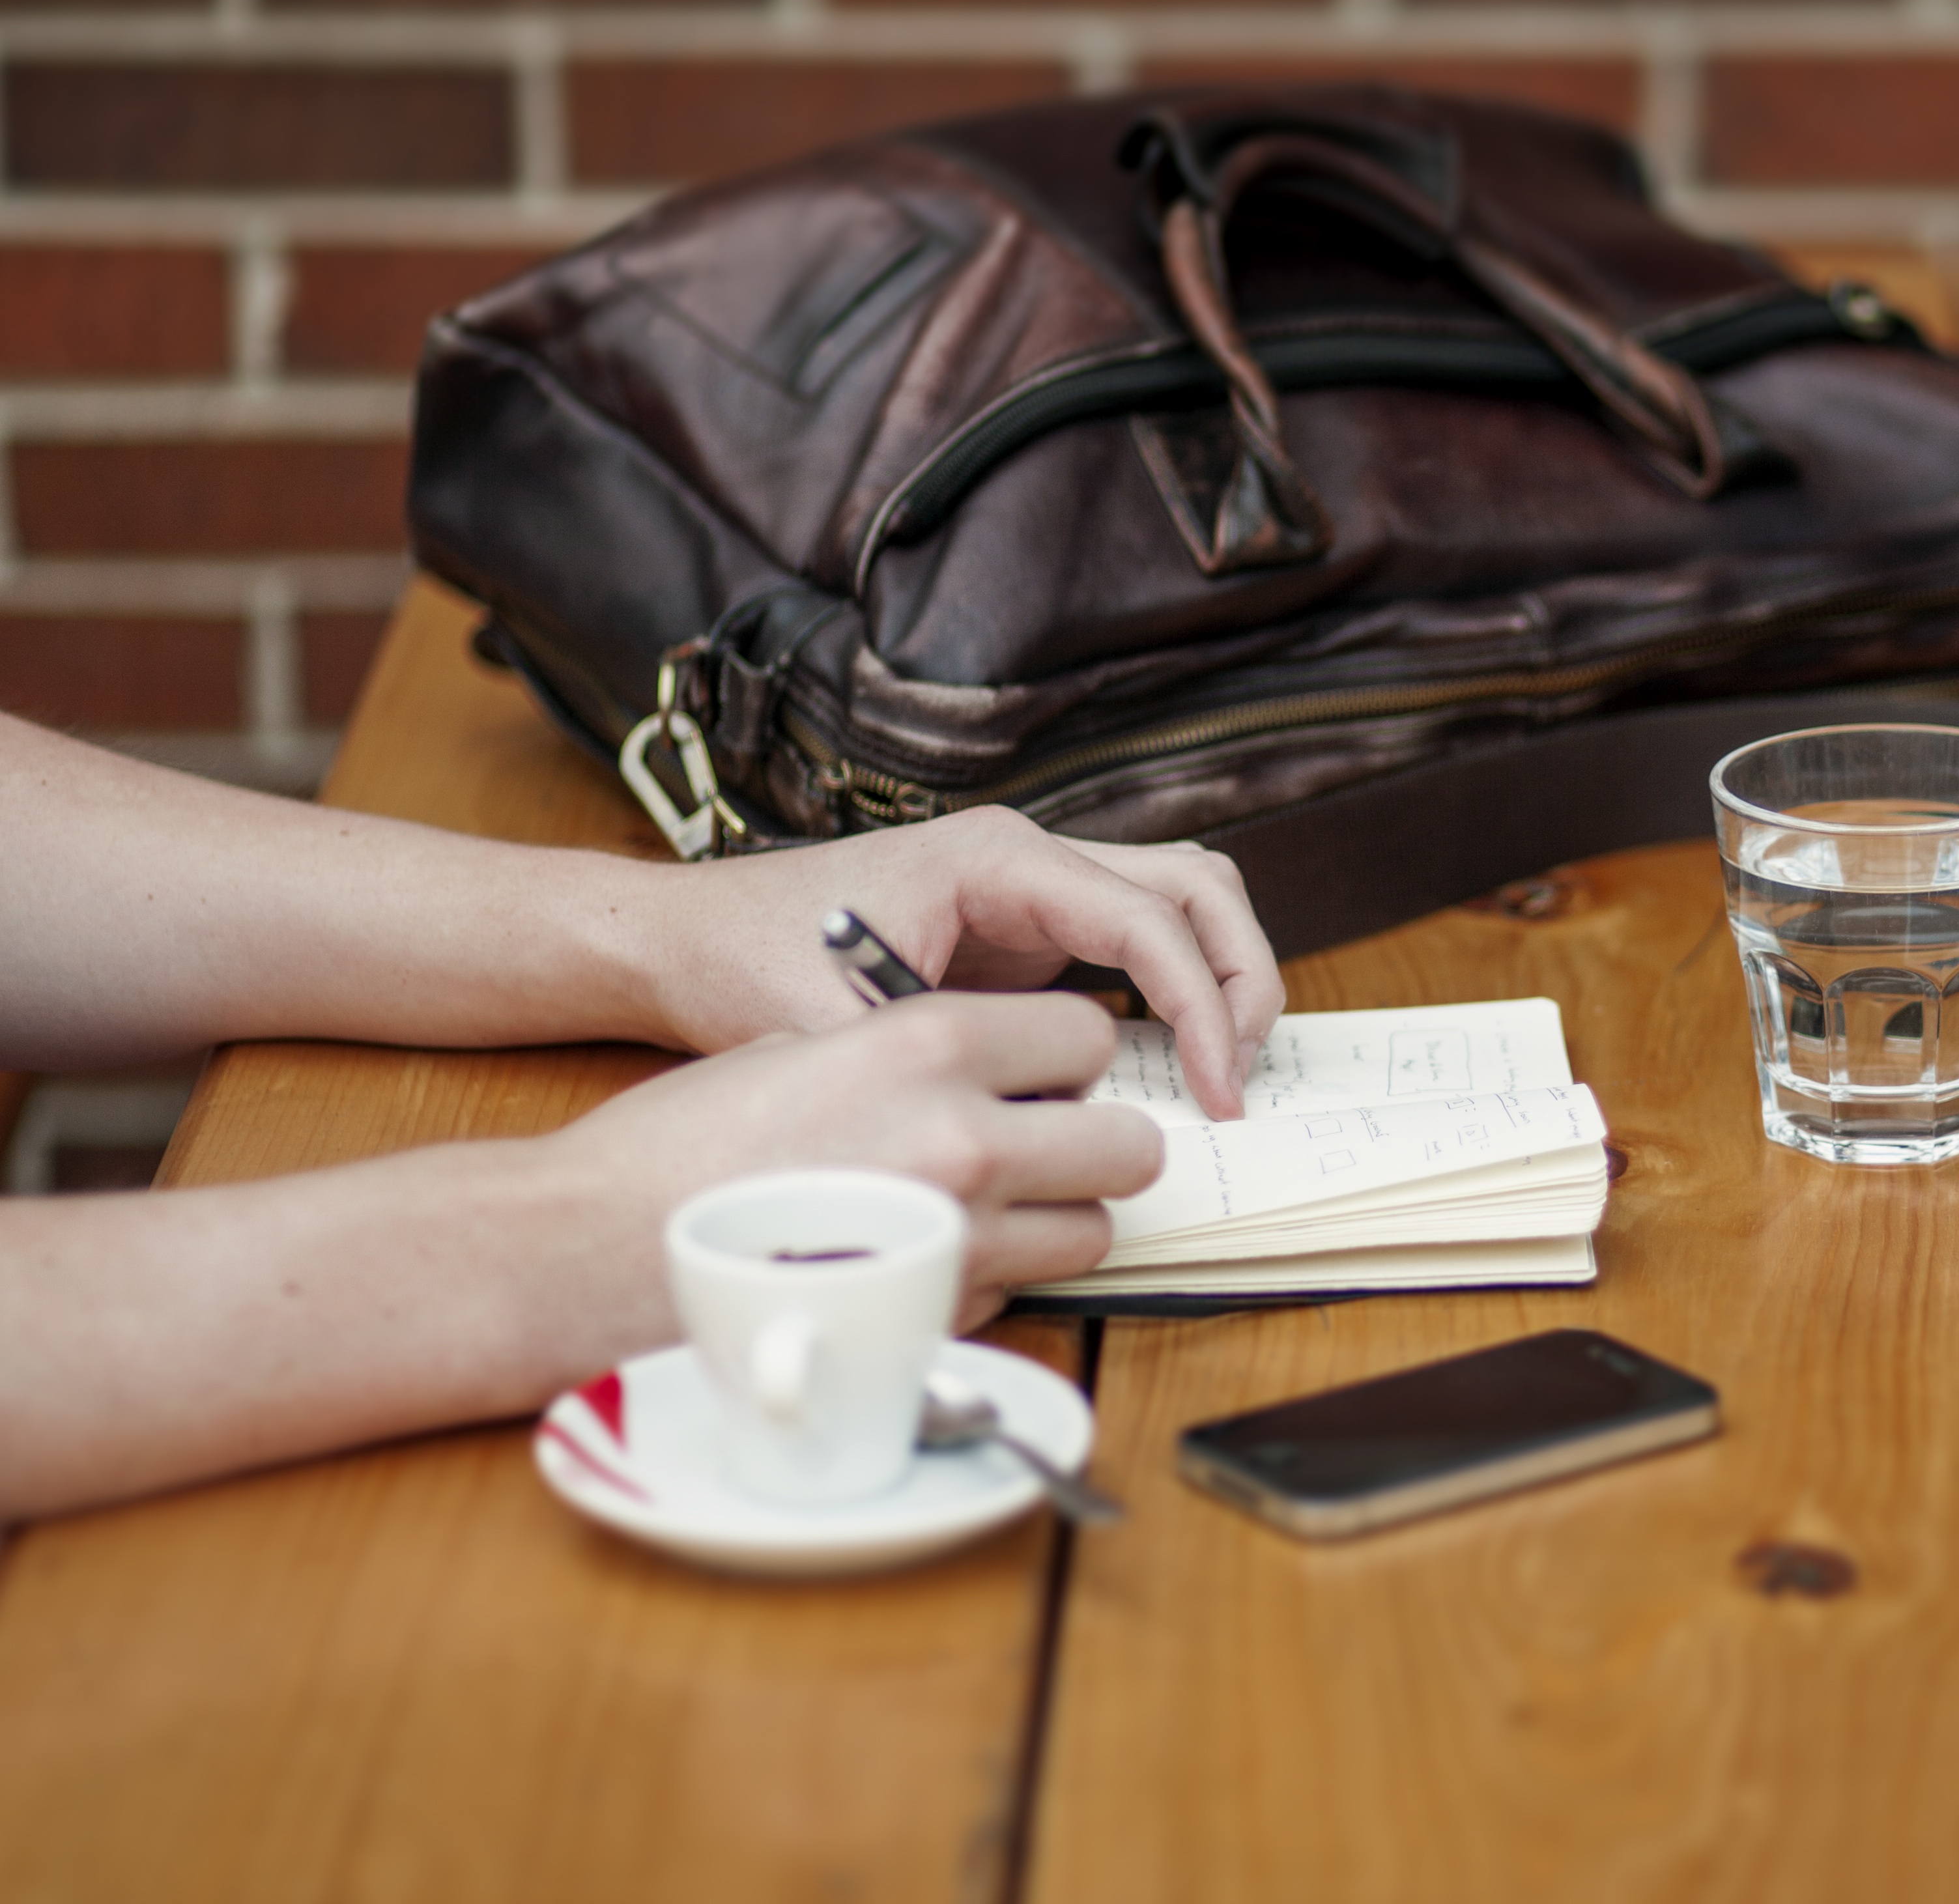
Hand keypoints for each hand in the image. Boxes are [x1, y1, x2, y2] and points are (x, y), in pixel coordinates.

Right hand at [539, 991, 1158, 1343]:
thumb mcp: (801, 1047)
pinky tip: (921, 1260)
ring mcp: (960, 1239)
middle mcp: (965, 1137)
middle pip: (1128, 1146)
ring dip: (1056, 1221)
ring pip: (1092, 1233)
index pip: (1089, 1035)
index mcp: (929, 1044)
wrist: (591, 1249)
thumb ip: (911, 1056)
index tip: (1044, 1072)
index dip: (1071, 1058)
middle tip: (1047, 1147)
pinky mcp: (938, 1319)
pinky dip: (993, 1279)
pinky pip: (1020, 1292)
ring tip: (985, 1210)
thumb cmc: (680, 1145)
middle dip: (1095, 1146)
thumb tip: (987, 1075)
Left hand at [629, 807, 1282, 1117]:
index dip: (1203, 1007)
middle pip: (1197, 885)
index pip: (1150, 919)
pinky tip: (1169, 1066)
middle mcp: (1029, 855)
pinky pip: (1138, 941)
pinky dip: (1177, 992)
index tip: (1216, 1091)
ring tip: (1222, 1068)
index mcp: (997, 858)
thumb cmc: (748, 963)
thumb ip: (939, 1072)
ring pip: (1182, 900)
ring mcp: (1034, 887)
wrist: (686, 937)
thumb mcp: (839, 1029)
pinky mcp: (1028, 927)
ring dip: (1221, 976)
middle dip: (1241, 977)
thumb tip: (1040, 1134)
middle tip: (1241, 1076)